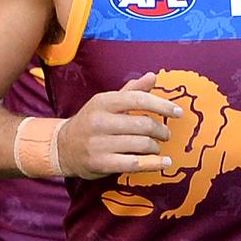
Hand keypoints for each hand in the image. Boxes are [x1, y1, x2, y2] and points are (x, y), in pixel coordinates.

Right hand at [57, 72, 178, 179]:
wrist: (62, 147)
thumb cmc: (92, 121)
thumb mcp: (107, 102)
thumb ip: (132, 90)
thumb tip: (153, 76)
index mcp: (103, 101)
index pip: (139, 99)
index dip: (162, 105)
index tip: (178, 112)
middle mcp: (100, 121)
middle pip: (143, 124)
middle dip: (161, 130)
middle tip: (165, 133)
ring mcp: (99, 143)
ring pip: (141, 144)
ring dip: (155, 147)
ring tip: (156, 147)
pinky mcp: (100, 163)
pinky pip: (135, 164)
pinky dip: (154, 164)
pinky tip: (164, 162)